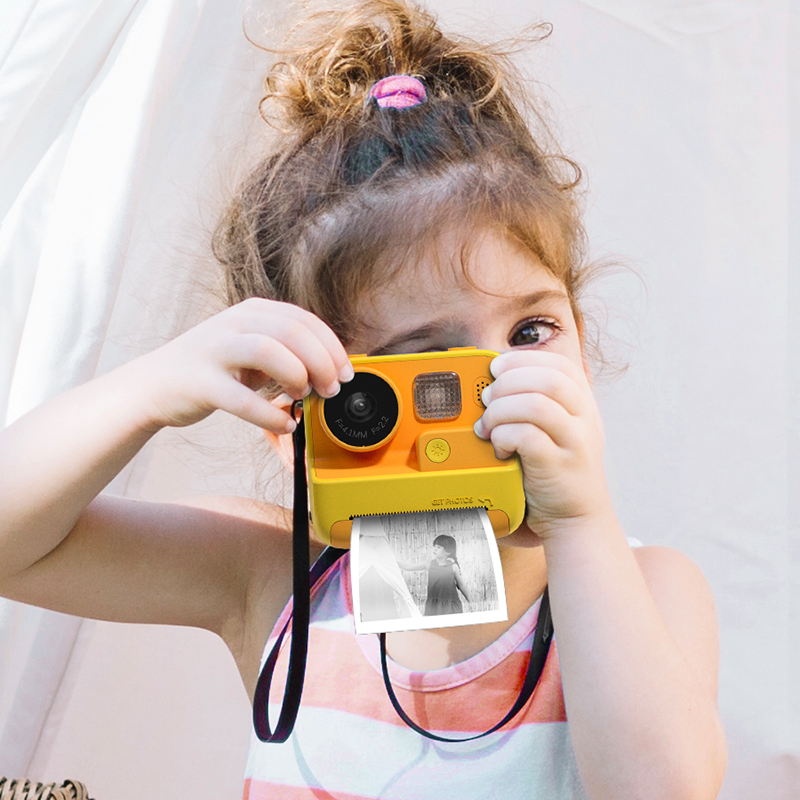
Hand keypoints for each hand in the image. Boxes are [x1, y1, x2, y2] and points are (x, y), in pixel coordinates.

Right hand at [130, 298, 352, 433]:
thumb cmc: (213, 370)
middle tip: (331, 389)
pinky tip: (284, 424)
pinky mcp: (201, 381)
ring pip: (269, 350)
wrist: (154, 385)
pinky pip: (242, 398)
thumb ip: (288, 353)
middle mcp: (234, 323)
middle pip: (293, 332)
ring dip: (297, 377)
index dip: (332, 347)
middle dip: (322, 363)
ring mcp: (215, 350)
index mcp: (253, 312)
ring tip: (303, 398)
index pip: (305, 320)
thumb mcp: (252, 349)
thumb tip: (331, 371)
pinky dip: (270, 415)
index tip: (346, 373)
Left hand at [473, 350, 610, 537]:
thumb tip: (490, 380)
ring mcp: (576, 441)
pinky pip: (528, 437)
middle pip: (547, 378)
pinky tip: (498, 447)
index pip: (557, 363)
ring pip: (537, 404)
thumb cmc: (555, 469)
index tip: (496, 369)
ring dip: (501, 411)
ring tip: (487, 426)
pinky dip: (504, 436)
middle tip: (486, 400)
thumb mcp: (555, 428)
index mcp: (582, 401)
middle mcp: (585, 417)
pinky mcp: (559, 466)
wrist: (577, 518)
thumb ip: (533, 401)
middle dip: (506, 383)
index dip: (522, 360)